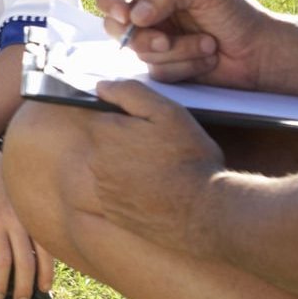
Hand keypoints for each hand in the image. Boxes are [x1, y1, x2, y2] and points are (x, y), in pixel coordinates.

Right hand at [0, 162, 55, 298]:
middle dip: (24, 286)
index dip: (46, 274)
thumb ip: (28, 215)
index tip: (45, 289)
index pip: (45, 252)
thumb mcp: (20, 193)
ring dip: (0, 284)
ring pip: (1, 262)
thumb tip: (34, 241)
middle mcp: (16, 221)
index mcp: (30, 215)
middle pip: (25, 263)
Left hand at [74, 79, 225, 256]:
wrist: (202, 211)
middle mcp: (95, 161)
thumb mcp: (168, 112)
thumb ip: (130, 93)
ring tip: (162, 174)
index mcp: (105, 132)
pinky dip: (131, 191)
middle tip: (162, 152)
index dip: (133, 121)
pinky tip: (155, 193)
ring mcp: (102, 188)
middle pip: (107, 143)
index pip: (108, 117)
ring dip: (129, 167)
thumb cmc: (188, 158)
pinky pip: (116, 193)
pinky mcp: (111, 210)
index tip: (154, 131)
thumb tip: (101, 86)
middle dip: (129, 143)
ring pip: (111, 168)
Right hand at [94, 0, 278, 88]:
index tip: (125, 15)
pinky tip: (206, 58)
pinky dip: (183, 66)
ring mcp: (154, 38)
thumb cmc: (237, 14)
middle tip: (166, 40)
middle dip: (141, 36)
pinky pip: (155, 70)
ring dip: (175, 51)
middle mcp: (148, 10)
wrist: (259, 53)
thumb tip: (134, 15)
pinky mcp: (163, 64)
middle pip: (113, 23)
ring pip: (137, 50)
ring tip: (207, 44)